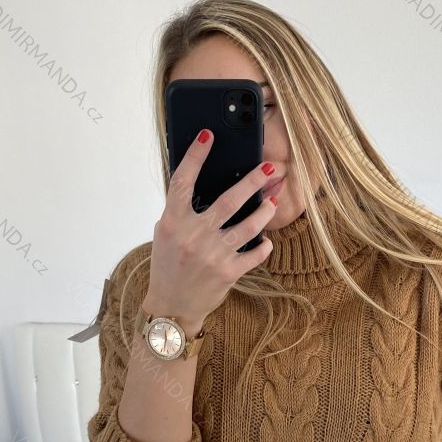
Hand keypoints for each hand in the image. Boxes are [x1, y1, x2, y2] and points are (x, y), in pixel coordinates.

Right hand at [145, 127, 278, 323]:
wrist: (172, 306)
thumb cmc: (169, 266)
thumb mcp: (167, 234)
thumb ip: (182, 212)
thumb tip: (206, 185)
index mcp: (173, 222)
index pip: (183, 181)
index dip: (195, 156)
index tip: (208, 135)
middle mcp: (193, 236)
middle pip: (229, 200)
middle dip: (253, 181)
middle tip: (269, 168)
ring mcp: (212, 255)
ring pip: (248, 226)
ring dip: (265, 211)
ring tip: (274, 201)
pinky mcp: (228, 272)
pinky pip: (254, 254)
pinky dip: (263, 246)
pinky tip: (266, 240)